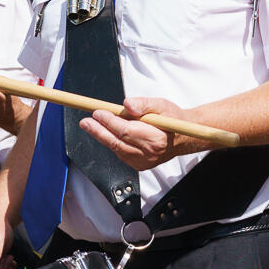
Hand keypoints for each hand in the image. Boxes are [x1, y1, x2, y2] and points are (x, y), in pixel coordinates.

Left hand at [79, 97, 207, 169]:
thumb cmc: (171, 119)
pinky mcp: (140, 165)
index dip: (110, 122)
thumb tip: (126, 104)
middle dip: (98, 131)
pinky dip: (112, 143)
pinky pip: (120, 153)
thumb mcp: (161, 104)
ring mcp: (144, 162)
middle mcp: (149, 153)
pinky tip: (108, 133)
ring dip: (103, 136)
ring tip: (91, 124)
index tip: (98, 112)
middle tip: (85, 122)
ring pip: (117, 149)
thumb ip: (144, 104)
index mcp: (156, 138)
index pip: (126, 131)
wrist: (183, 137)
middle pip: (117, 143)